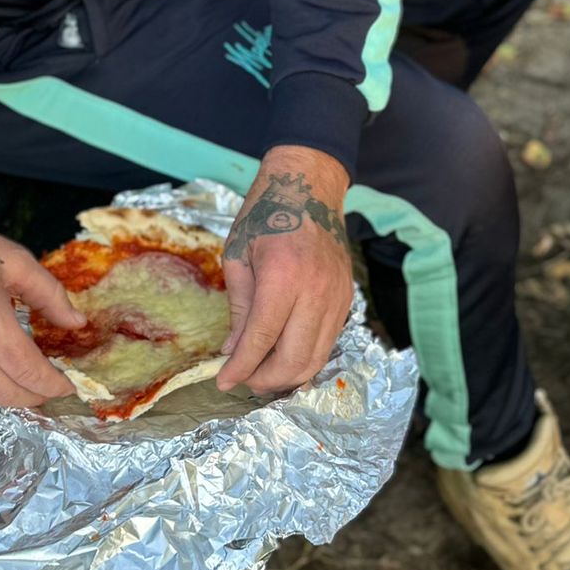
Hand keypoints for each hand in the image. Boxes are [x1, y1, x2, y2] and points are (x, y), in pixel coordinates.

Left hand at [215, 147, 353, 396]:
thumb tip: (233, 352)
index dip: (240, 368)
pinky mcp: (347, 299)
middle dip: (264, 380)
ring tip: (261, 371)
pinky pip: (327, 342)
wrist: (310, 187)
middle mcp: (316, 292)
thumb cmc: (266, 214)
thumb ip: (239, 307)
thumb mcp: (238, 255)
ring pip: (316, 359)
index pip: (261, 340)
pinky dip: (304, 356)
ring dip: (286, 374)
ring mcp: (337, 297)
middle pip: (294, 360)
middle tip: (242, 378)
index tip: (222, 382)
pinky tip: (282, 352)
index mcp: (283, 277)